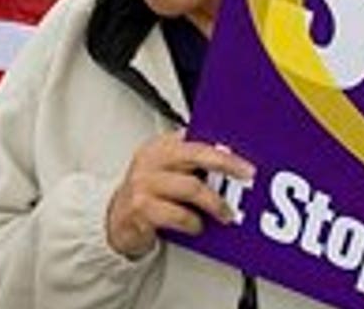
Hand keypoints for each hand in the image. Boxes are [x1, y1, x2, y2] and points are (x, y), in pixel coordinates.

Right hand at [105, 131, 255, 259]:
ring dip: (214, 202)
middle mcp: (151, 160)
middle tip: (247, 174)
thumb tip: (230, 158)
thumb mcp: (165, 170)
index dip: (221, 142)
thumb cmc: (149, 194)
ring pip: (191, 188)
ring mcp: (144, 184)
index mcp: (160, 146)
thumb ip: (190, 160)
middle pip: (196, 154)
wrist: (116, 221)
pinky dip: (193, 222)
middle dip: (226, 163)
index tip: (242, 150)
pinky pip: (177, 215)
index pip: (194, 136)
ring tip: (226, 213)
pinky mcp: (141, 209)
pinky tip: (198, 226)